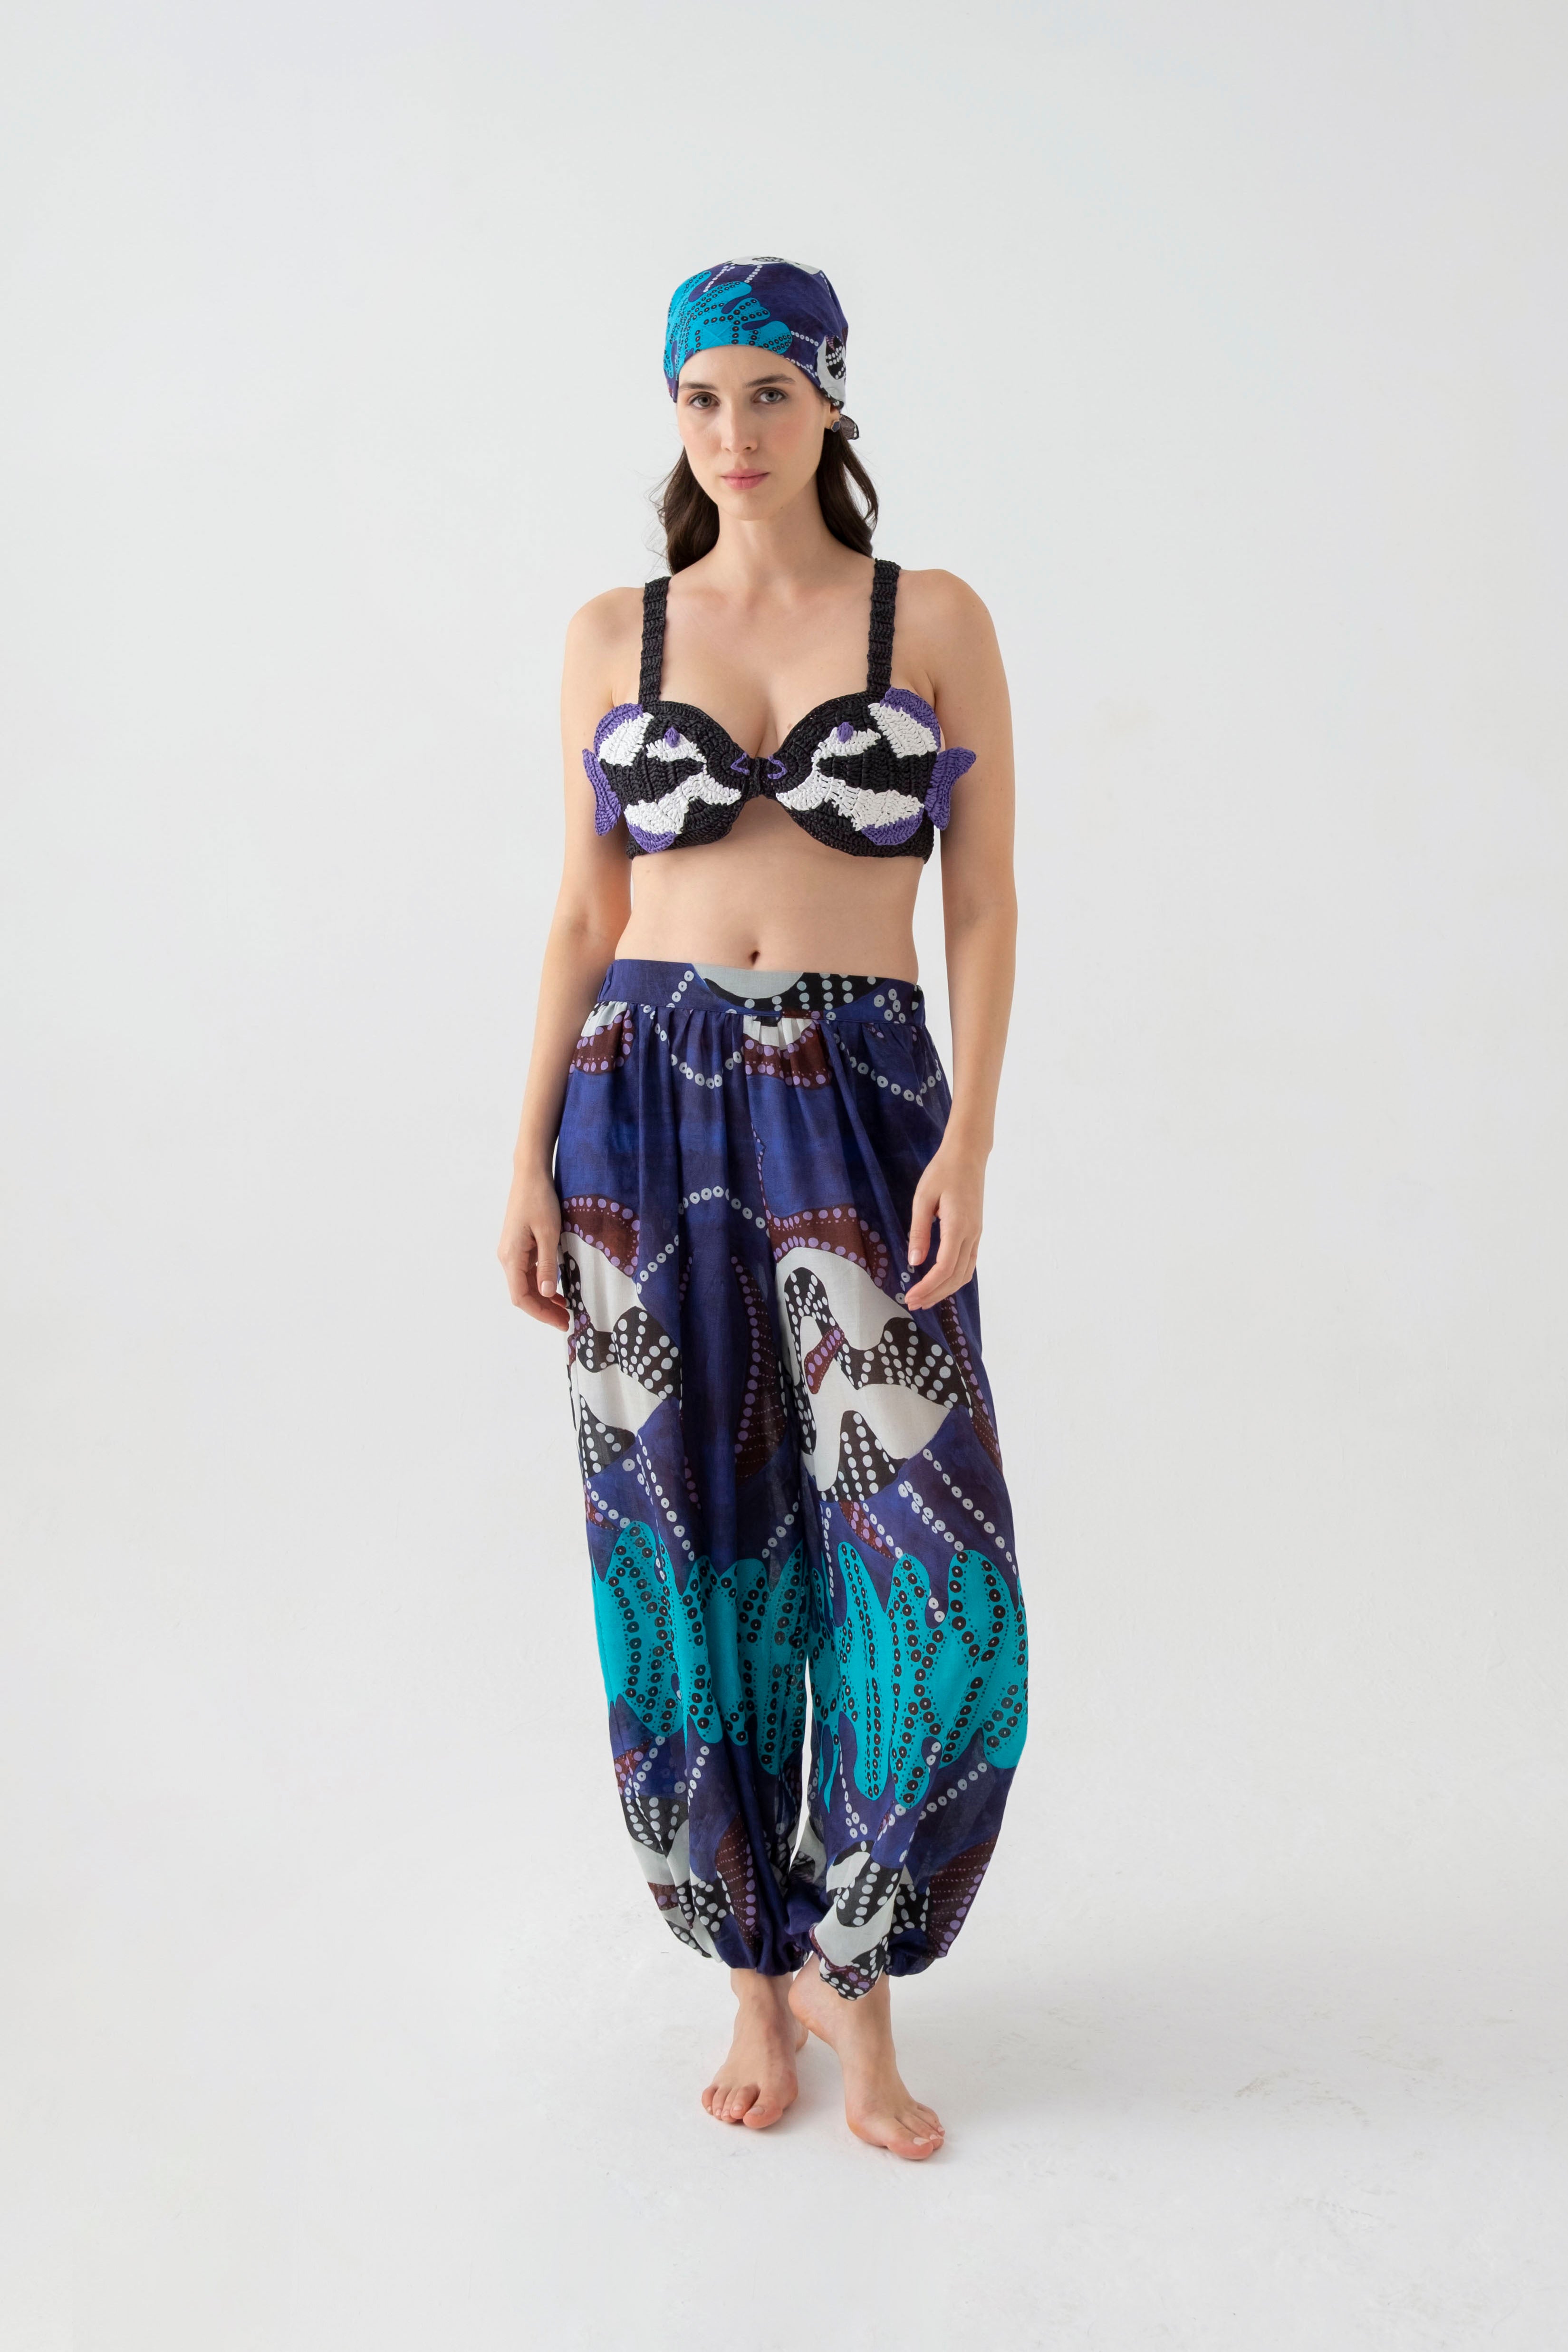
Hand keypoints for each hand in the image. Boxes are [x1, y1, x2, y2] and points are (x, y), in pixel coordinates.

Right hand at [497, 1164, 570, 1331]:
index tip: (561, 1323)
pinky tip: (557, 1289)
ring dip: (543, 1298)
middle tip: (567, 1321)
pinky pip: (527, 1272)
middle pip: (522, 1294)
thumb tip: (547, 1294)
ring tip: (565, 1309)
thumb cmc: (539, 1200)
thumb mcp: (548, 1233)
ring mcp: (510, 1252)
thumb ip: (547, 1264)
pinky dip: (542, 1284)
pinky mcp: (517, 1246)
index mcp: (511, 1257)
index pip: (521, 1297)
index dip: (540, 1314)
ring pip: (525, 1284)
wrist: (530, 1175)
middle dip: (543, 1310)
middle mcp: (506, 1257)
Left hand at [904, 1137, 985, 1310]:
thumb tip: (914, 1261)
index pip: (945, 1267)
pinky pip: (968, 1263)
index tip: (910, 1296)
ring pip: (965, 1273)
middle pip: (956, 1276)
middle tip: (912, 1303)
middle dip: (935, 1294)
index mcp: (958, 1226)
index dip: (928, 1287)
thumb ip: (919, 1231)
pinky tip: (940, 1282)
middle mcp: (972, 1234)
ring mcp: (976, 1234)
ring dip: (945, 1290)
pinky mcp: (976, 1232)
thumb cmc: (943, 1172)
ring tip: (925, 1298)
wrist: (968, 1154)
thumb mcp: (923, 1198)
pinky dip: (955, 1278)